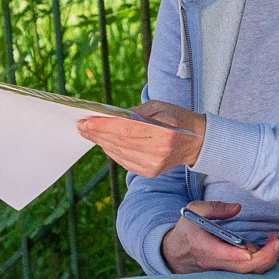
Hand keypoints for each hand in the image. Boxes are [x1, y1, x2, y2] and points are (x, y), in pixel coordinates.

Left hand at [77, 100, 205, 176]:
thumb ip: (136, 111)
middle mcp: (159, 152)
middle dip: (98, 134)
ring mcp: (154, 165)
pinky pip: (124, 162)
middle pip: (120, 143)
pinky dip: (111, 152)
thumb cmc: (177, 119)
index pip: (127, 130)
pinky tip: (102, 143)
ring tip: (88, 133)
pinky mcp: (150, 172)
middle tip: (81, 126)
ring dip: (101, 143)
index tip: (87, 121)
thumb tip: (110, 116)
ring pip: (119, 154)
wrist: (196, 142)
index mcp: (164, 133)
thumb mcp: (160, 107)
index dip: (105, 126)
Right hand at [159, 200, 278, 274]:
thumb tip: (237, 208)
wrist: (176, 253)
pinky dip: (262, 262)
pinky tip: (267, 248)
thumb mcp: (195, 210)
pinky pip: (248, 273)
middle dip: (264, 256)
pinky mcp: (229, 274)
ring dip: (266, 258)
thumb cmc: (188, 228)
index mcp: (202, 245)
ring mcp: (221, 271)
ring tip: (275, 240)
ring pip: (248, 273)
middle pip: (242, 267)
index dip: (235, 254)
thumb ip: (215, 207)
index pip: (220, 254)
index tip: (250, 249)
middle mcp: (213, 262)